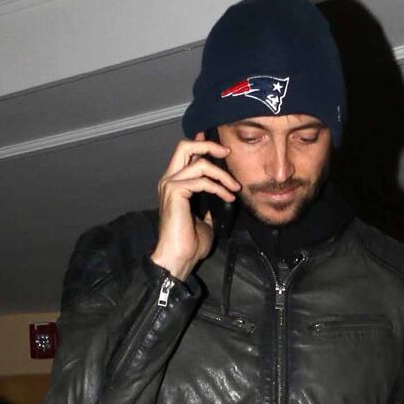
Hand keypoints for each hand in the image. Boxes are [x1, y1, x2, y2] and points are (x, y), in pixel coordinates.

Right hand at [150, 138, 239, 281]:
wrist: (179, 258)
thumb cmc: (189, 244)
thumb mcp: (204, 220)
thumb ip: (208, 206)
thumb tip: (221, 199)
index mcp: (173, 185)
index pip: (185, 154)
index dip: (201, 145)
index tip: (220, 147)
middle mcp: (168, 180)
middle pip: (184, 147)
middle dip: (208, 145)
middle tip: (227, 152)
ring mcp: (170, 185)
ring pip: (199, 164)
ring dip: (222, 174)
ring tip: (235, 188)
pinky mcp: (175, 192)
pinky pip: (202, 182)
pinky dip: (218, 188)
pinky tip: (228, 197)